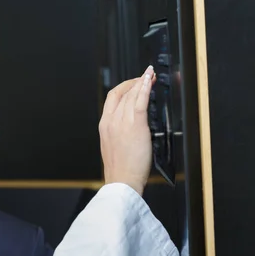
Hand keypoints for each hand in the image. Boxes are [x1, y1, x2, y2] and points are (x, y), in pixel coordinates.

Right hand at [99, 66, 155, 194]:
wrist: (122, 179)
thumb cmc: (121, 168)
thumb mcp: (113, 146)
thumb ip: (119, 132)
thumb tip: (130, 126)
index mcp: (104, 125)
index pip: (112, 98)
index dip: (124, 87)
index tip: (133, 83)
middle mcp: (110, 120)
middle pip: (122, 94)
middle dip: (135, 82)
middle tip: (145, 76)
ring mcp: (122, 122)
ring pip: (131, 95)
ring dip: (142, 82)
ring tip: (150, 75)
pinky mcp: (135, 125)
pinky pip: (140, 101)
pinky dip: (144, 88)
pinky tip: (149, 81)